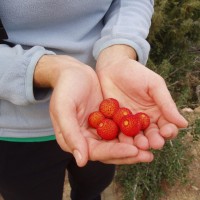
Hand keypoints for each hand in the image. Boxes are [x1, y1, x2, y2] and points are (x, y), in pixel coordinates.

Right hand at [34, 55, 152, 166]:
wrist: (73, 72)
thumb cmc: (65, 88)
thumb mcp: (63, 108)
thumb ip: (70, 133)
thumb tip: (81, 161)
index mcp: (73, 140)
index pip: (97, 152)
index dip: (116, 152)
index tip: (134, 151)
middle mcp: (86, 138)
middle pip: (110, 151)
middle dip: (129, 153)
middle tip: (148, 154)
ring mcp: (97, 129)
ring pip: (117, 142)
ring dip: (134, 144)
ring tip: (152, 145)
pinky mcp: (106, 120)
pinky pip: (120, 128)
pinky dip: (132, 131)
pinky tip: (146, 130)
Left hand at [96, 45, 187, 149]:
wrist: (112, 68)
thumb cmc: (136, 73)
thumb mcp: (154, 85)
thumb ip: (166, 103)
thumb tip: (183, 124)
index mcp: (157, 112)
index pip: (166, 126)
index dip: (168, 131)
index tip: (167, 132)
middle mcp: (144, 120)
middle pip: (151, 134)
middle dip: (154, 140)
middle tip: (153, 144)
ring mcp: (129, 122)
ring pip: (135, 136)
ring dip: (138, 142)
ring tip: (140, 144)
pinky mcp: (115, 122)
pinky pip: (119, 132)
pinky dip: (121, 137)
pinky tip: (123, 141)